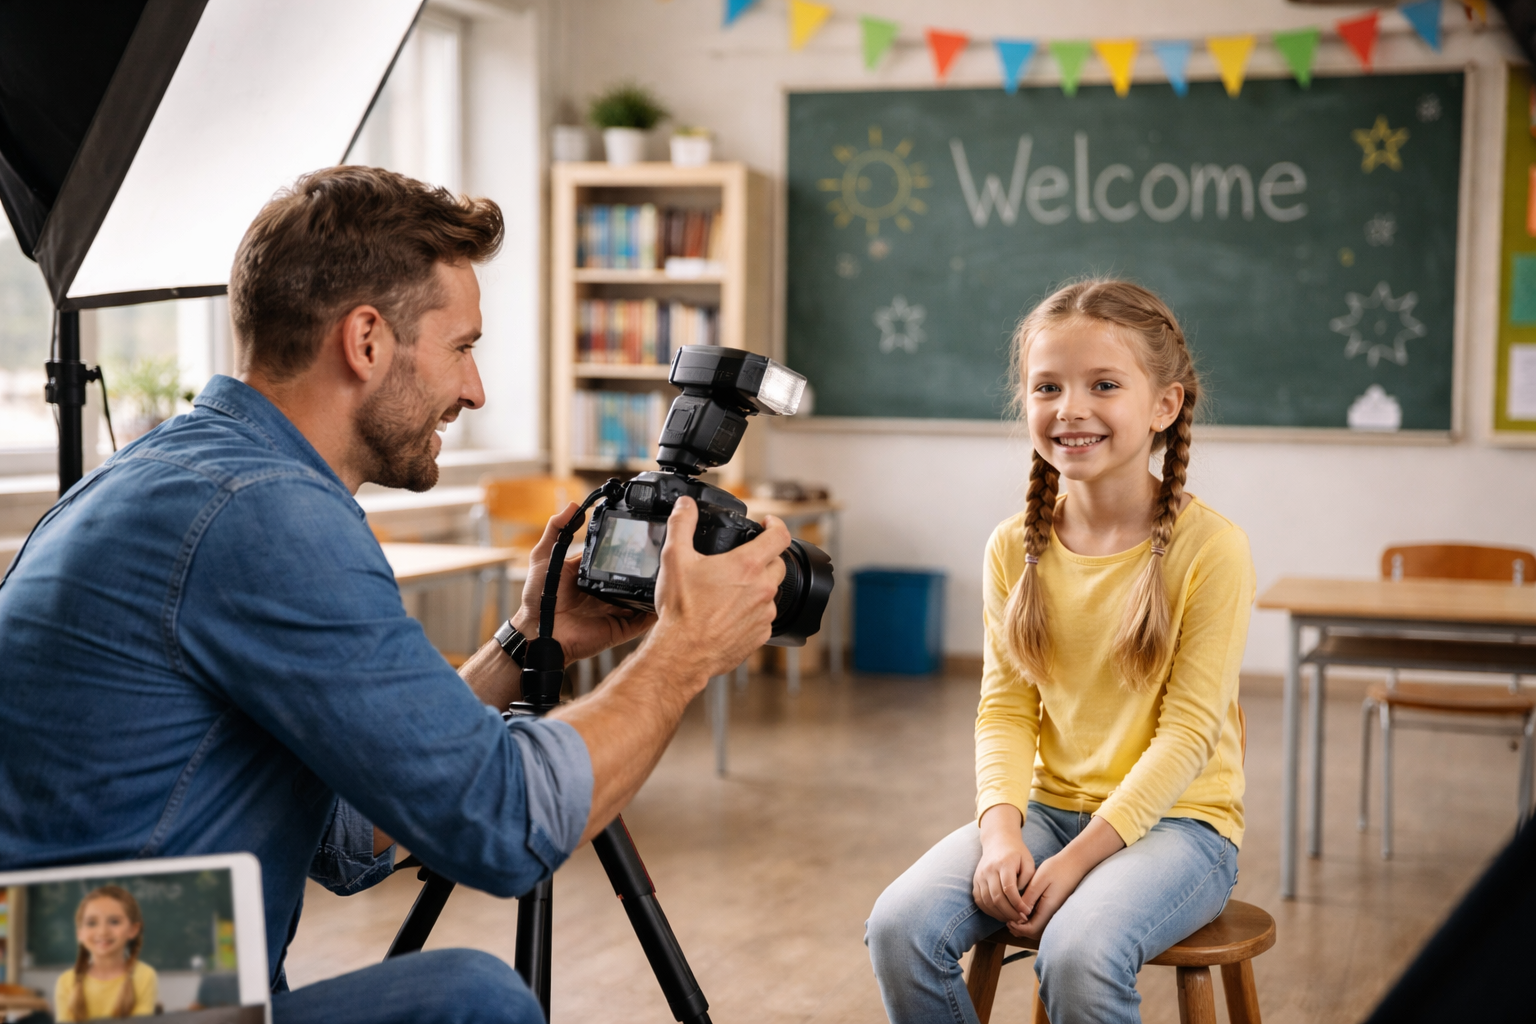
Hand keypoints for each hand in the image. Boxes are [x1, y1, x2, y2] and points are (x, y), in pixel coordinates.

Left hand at [512, 502, 654, 662]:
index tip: (644, 532)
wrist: (538, 631)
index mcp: (592, 574)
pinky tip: (666, 599)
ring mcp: (616, 610)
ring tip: (671, 573)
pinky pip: (643, 620)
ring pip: (643, 597)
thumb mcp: (544, 556)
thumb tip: (573, 505)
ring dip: (656, 587)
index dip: (630, 546)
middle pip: (634, 576)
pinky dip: (656, 611)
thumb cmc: (537, 598)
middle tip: (663, 552)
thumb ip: (556, 530)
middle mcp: (607, 591)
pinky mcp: (620, 628)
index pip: (617, 557)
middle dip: (648, 566)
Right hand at [643, 495, 789, 681]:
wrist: (683, 653)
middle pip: (778, 563)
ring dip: (757, 587)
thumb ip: (682, 525)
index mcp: (747, 565)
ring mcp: (764, 614)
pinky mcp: (760, 636)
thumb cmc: (682, 610)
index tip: (768, 523)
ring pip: (770, 592)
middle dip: (765, 557)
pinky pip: (763, 617)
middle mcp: (762, 589)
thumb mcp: (675, 558)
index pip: (780, 536)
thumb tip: (686, 505)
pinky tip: (730, 613)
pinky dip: (752, 612)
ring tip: (731, 590)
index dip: (776, 523)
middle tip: (743, 559)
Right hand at [973, 804, 1033, 927]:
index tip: (1027, 912)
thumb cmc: (1017, 853)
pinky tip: (1000, 914)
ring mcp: (979, 876)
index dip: (1018, 903)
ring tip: (1012, 919)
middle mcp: (988, 870)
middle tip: (1021, 919)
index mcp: (1004, 863)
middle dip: (1010, 912)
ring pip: (987, 901)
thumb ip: (1028, 879)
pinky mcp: (975, 881)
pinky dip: (989, 910)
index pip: (1009, 888)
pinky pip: (979, 900)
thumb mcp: (1028, 861)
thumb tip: (1022, 899)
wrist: (997, 841)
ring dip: (1000, 914)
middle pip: (997, 897)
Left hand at [1014, 816, 1124, 939]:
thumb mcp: (1040, 880)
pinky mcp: (1055, 908)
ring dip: (1026, 926)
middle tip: (1008, 921)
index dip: (1018, 928)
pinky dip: (1032, 921)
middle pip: (1035, 933)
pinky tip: (1024, 911)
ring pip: (1039, 928)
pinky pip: (1042, 920)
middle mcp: (1053, 914)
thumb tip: (1019, 913)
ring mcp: (1055, 912)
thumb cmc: (1057, 868)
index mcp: (1049, 909)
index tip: (1008, 920)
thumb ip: (1029, 897)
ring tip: (1014, 917)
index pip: (1032, 929)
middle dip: (1020, 930)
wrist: (1075, 863)